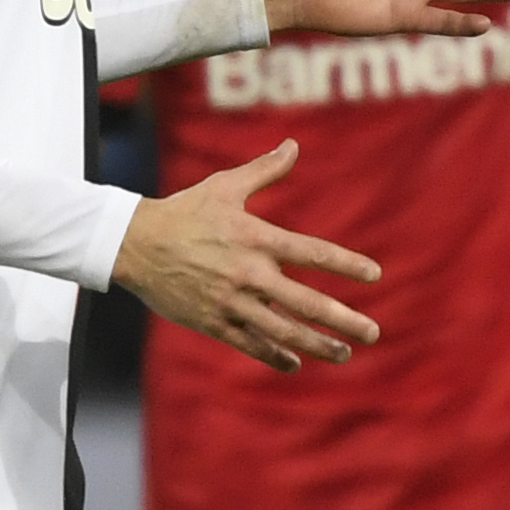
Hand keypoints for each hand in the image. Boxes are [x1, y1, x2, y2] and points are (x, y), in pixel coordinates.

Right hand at [107, 140, 381, 368]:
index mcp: (256, 238)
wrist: (135, 244)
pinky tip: (295, 364)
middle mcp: (249, 273)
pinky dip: (275, 356)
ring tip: (343, 354)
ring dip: (317, 345)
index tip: (374, 275)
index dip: (346, 264)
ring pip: (284, 331)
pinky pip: (251, 345)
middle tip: (372, 333)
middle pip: (307, 302)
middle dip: (343, 320)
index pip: (313, 253)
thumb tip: (293, 145)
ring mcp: (231, 302)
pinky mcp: (212, 322)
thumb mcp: (225, 186)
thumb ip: (264, 170)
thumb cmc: (184, 212)